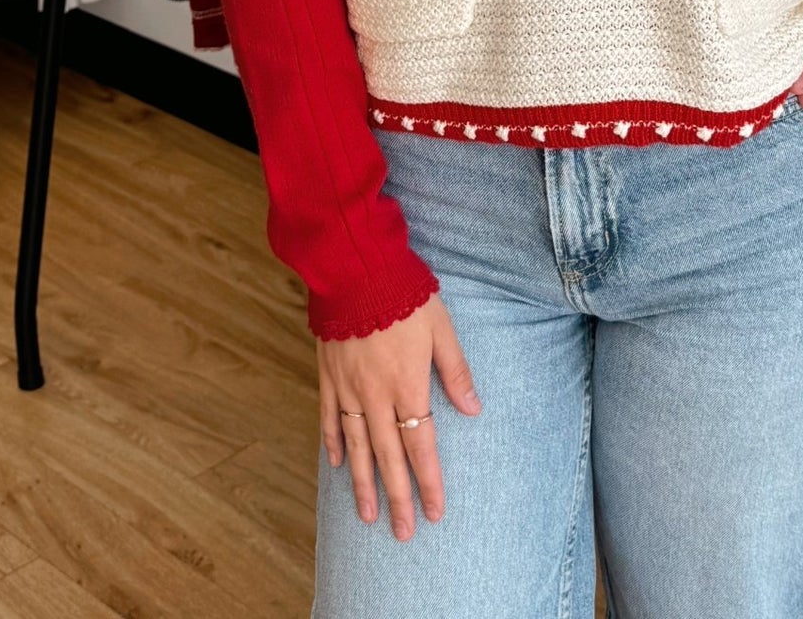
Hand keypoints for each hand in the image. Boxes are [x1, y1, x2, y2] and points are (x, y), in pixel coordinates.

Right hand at [318, 292, 481, 541]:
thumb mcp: (441, 329)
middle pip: (389, 457)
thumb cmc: (405, 296)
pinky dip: (334, 444)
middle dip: (397, 498)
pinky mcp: (329, 377)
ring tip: (367, 517)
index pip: (422, 445)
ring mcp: (349, 390)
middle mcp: (376, 397)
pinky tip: (338, 466)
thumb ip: (456, 371)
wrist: (356, 270)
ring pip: (358, 448)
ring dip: (364, 484)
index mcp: (408, 385)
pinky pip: (330, 419)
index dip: (429, 481)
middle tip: (404, 532)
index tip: (436, 512)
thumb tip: (473, 410)